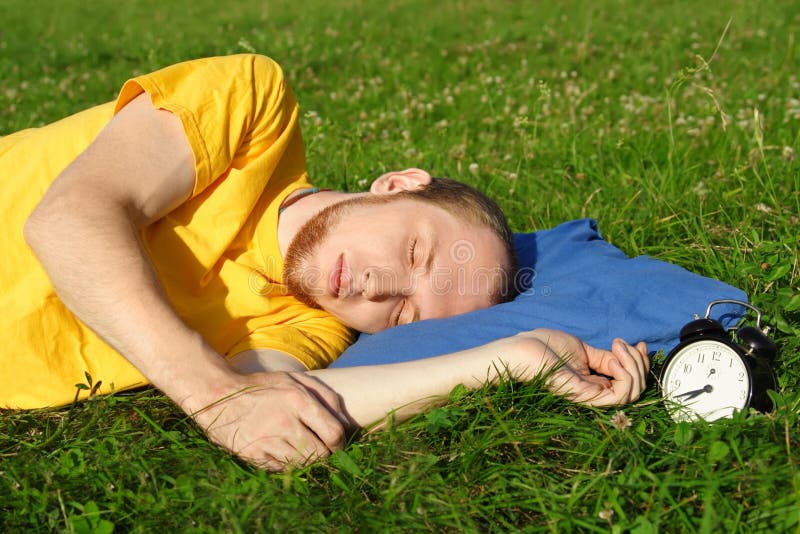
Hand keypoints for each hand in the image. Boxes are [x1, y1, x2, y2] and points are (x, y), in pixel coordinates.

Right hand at [189, 370, 349, 470]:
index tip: (338, 444)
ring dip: (306, 459)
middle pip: (321, 453)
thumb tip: (349, 424)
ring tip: (300, 448)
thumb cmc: (262, 386)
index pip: (334, 433)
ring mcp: (267, 441)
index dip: (340, 443)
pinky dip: (286, 463)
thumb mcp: (295, 380)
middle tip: (322, 449)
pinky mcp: (253, 455)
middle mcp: (284, 422)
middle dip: (325, 453)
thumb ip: (326, 397)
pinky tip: (280, 450)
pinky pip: (281, 469)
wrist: (217, 395)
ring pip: (302, 464)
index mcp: (297, 401)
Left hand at [510, 329, 649, 405]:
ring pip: (631, 393)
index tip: (640, 344)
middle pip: (635, 388)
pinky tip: (615, 361)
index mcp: (593, 381)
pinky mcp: (584, 395)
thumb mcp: (582, 349)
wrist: (522, 350)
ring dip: (634, 368)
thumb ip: (603, 357)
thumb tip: (626, 357)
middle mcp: (594, 391)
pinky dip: (625, 377)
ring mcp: (590, 395)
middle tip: (624, 344)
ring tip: (619, 350)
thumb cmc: (544, 346)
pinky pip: (618, 397)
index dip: (640, 362)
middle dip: (639, 364)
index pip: (628, 380)